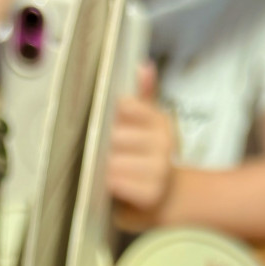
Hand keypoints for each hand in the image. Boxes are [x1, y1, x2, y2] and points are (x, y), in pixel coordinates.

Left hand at [107, 62, 177, 231]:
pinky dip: (110, 184)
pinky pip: (117, 182)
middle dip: (102, 145)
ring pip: (113, 160)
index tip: (107, 128)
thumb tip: (143, 66)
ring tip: (103, 171)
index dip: (111, 118)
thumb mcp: (147, 126)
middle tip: (98, 154)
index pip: (126, 106)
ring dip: (102, 167)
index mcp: (160, 121)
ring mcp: (159, 168)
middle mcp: (164, 142)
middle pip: (115, 135)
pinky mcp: (150, 192)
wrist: (166, 199)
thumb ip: (143, 98)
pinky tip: (109, 186)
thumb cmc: (146, 160)